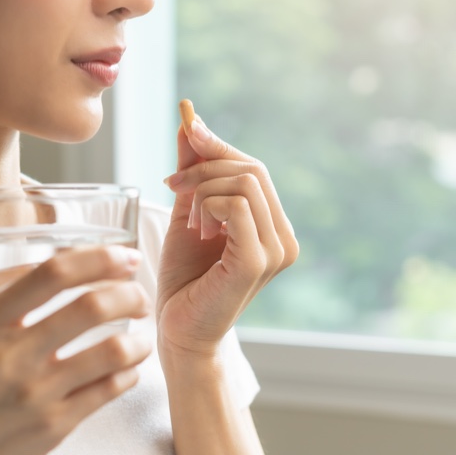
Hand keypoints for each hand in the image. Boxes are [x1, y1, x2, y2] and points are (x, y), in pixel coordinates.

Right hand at [0, 246, 151, 454]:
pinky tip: (127, 369)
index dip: (98, 258)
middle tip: (139, 297)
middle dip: (130, 295)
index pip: (52, 273)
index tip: (123, 257)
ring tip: (141, 338)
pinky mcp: (53, 425)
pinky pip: (109, 389)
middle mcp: (11, 354)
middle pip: (91, 306)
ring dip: (138, 339)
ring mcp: (34, 392)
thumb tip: (59, 258)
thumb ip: (4, 295)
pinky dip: (129, 372)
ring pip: (111, 350)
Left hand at [157, 116, 298, 357]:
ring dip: (202, 190)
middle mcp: (284, 237)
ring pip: (243, 183)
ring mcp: (276, 250)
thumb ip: (193, 172)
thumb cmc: (184, 279)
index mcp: (272, 226)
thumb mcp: (187, 213)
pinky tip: (197, 231)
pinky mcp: (259, 262)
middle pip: (251, 169)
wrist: (177, 332)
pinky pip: (235, 206)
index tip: (186, 131)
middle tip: (172, 184)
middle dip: (205, 165)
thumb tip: (190, 122)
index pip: (253, 168)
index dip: (218, 145)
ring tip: (189, 222)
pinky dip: (207, 207)